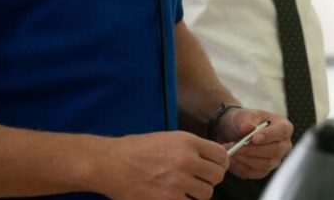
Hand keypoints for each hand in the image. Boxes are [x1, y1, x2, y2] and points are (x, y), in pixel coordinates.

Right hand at [98, 131, 227, 199]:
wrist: (112, 164)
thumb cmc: (138, 149)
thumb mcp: (170, 139)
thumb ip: (194, 148)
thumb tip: (218, 155)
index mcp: (188, 142)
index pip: (222, 156)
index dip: (221, 163)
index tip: (215, 167)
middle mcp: (186, 161)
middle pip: (217, 176)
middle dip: (210, 179)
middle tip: (198, 180)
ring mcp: (177, 183)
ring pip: (206, 194)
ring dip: (198, 193)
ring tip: (183, 189)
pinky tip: (174, 196)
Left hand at [217, 109, 293, 179]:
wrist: (234, 133)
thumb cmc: (244, 122)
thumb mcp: (243, 115)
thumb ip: (246, 120)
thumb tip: (248, 127)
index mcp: (283, 126)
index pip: (282, 131)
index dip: (269, 136)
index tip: (254, 138)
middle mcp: (283, 145)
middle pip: (275, 151)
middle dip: (254, 150)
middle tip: (237, 146)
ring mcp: (275, 160)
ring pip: (265, 164)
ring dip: (246, 158)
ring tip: (232, 150)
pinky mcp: (263, 171)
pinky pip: (255, 173)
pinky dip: (241, 166)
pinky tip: (233, 158)